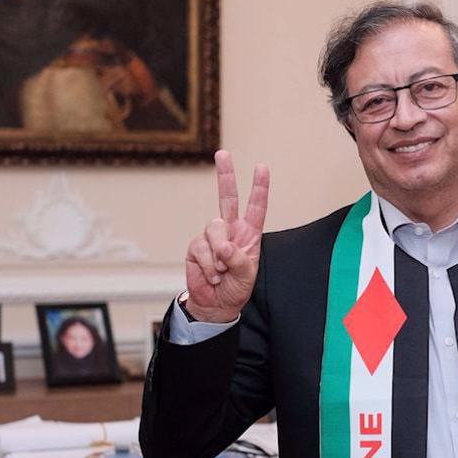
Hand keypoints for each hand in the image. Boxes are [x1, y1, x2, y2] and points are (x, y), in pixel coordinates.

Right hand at [184, 150, 269, 321]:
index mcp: (249, 234)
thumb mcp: (246, 276)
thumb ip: (239, 259)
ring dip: (219, 256)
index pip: (256, 207)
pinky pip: (201, 249)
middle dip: (225, 175)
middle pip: (227, 198)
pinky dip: (209, 266)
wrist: (215, 304)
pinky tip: (212, 276)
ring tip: (223, 273)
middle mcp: (230, 230)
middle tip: (222, 153)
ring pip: (214, 230)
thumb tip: (223, 245)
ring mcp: (211, 237)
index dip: (259, 188)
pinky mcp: (196, 246)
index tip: (262, 167)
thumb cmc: (236, 288)